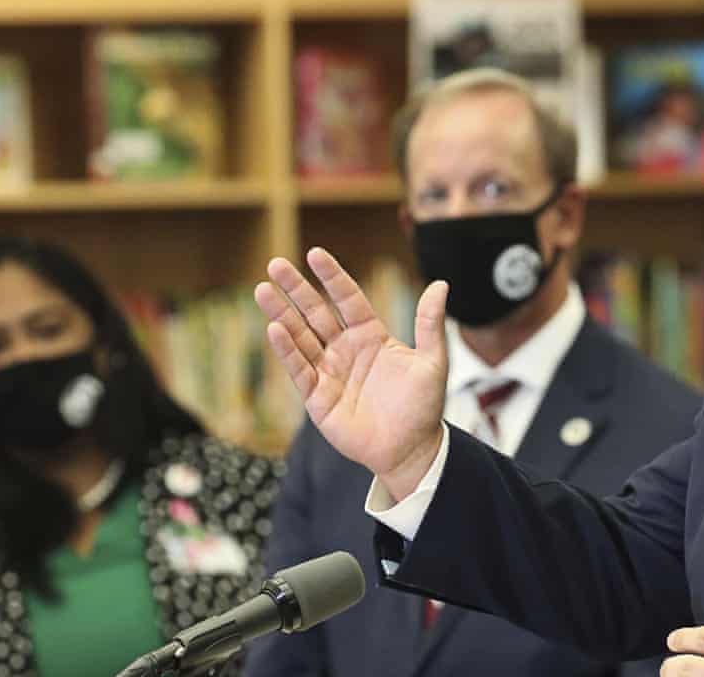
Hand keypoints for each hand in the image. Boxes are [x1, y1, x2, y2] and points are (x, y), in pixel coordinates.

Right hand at [255, 247, 448, 500]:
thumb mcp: (432, 362)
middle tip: (275, 264)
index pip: (348, 299)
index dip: (332, 277)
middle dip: (296, 289)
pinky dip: (287, 350)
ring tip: (262, 290)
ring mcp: (329, 372)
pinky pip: (299, 369)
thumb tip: (441, 285)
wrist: (411, 450)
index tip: (315, 253)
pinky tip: (274, 328)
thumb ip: (430, 324)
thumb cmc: (423, 407)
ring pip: (300, 337)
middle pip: (316, 312)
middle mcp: (346, 349)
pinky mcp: (317, 397)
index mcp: (371, 336)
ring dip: (281, 314)